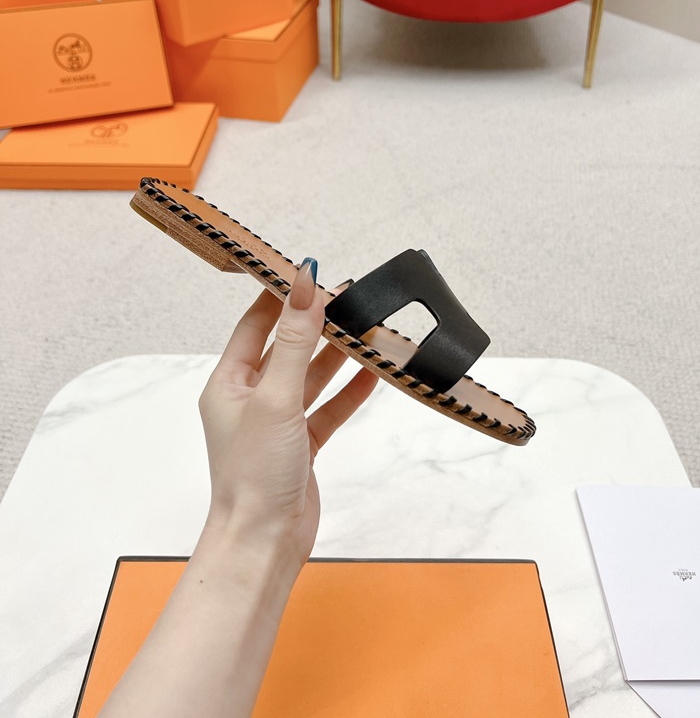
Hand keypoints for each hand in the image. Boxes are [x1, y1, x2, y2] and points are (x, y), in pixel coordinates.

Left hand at [198, 259, 377, 566]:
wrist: (264, 543)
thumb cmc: (254, 476)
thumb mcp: (276, 398)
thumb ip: (293, 340)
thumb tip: (302, 285)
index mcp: (229, 383)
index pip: (255, 324)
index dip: (282, 297)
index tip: (310, 274)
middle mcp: (250, 399)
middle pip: (286, 347)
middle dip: (317, 323)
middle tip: (351, 298)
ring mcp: (277, 422)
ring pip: (310, 377)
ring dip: (337, 356)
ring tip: (367, 330)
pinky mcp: (300, 446)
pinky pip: (327, 409)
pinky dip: (348, 393)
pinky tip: (372, 375)